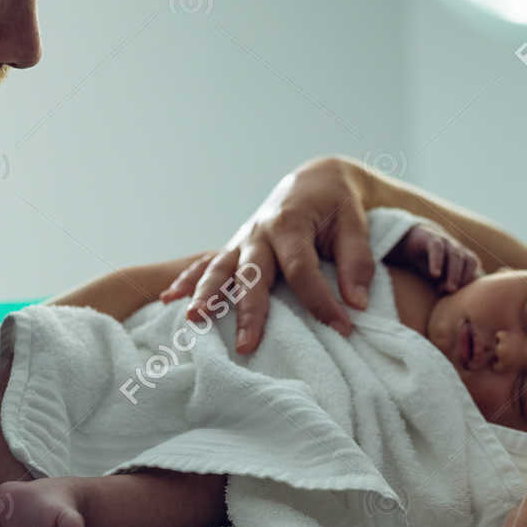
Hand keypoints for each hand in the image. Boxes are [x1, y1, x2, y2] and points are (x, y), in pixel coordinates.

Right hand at [159, 157, 374, 354]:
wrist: (315, 181)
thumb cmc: (337, 204)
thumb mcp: (356, 223)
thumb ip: (357, 261)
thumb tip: (357, 303)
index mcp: (290, 223)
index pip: (303, 270)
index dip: (322, 301)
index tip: (343, 327)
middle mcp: (259, 233)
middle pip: (251, 274)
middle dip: (249, 310)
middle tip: (247, 345)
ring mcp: (242, 241)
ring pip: (219, 269)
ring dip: (205, 295)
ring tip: (193, 321)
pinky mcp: (235, 249)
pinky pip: (206, 264)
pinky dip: (187, 280)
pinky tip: (169, 300)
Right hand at [387, 221, 481, 293]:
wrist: (413, 243)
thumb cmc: (431, 265)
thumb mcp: (441, 279)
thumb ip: (449, 287)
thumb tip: (453, 298)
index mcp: (466, 260)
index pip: (476, 271)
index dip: (472, 284)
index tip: (466, 300)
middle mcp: (459, 250)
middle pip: (469, 262)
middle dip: (465, 279)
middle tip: (459, 295)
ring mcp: (447, 242)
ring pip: (455, 255)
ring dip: (454, 273)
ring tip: (449, 289)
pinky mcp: (432, 238)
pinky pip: (437, 248)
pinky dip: (437, 260)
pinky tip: (434, 274)